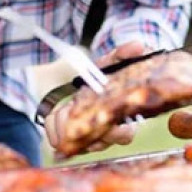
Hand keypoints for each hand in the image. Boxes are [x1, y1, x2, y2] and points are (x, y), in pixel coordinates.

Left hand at [42, 41, 149, 159]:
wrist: (62, 80)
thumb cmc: (93, 77)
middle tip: (75, 105)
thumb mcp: (107, 63)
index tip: (101, 112)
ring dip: (66, 122)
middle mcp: (106, 136)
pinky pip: (56, 142)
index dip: (115, 129)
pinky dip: (52, 125)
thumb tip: (139, 46)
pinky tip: (57, 112)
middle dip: (85, 127)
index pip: (125, 135)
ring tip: (66, 105)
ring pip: (76, 145)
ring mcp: (86, 142)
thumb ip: (122, 54)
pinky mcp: (66, 144)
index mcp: (120, 119)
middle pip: (100, 145)